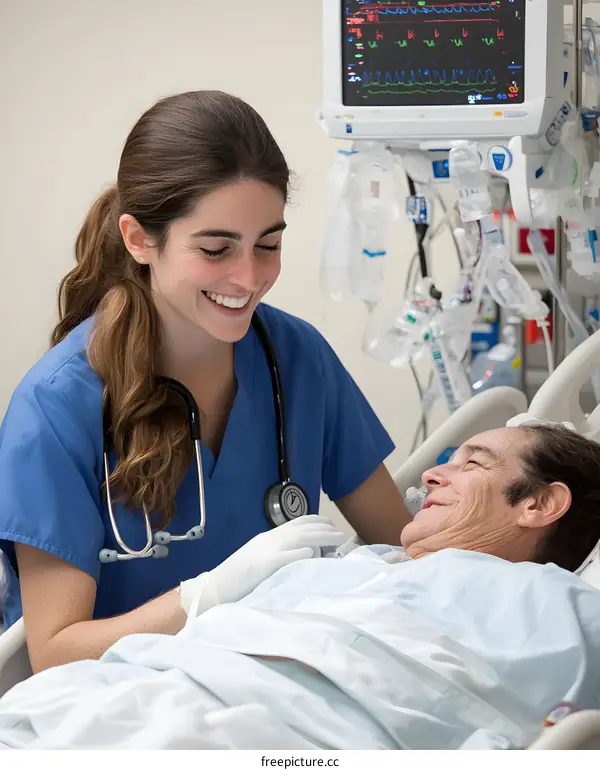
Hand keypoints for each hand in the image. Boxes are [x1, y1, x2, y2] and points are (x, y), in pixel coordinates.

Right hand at [179, 515, 345, 615]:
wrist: (214, 589)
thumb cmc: (237, 579)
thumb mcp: (259, 560)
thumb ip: (278, 554)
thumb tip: (301, 554)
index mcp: (268, 538)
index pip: (296, 523)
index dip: (316, 522)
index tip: (331, 524)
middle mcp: (269, 541)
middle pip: (302, 529)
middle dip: (324, 529)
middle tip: (341, 533)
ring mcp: (266, 552)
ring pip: (299, 538)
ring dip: (321, 538)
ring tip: (338, 540)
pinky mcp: (263, 566)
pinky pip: (286, 556)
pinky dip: (301, 553)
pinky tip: (315, 553)